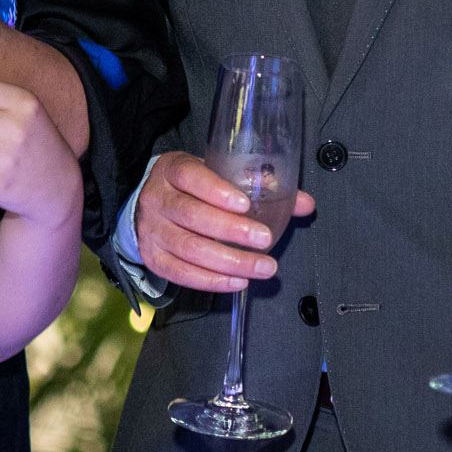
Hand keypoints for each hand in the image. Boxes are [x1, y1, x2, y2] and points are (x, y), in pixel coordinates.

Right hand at [132, 151, 315, 294]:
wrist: (148, 205)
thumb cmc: (190, 189)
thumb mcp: (216, 174)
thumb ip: (258, 186)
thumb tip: (304, 203)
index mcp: (173, 170)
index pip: (189, 176)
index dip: (216, 191)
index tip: (244, 205)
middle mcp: (157, 199)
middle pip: (191, 215)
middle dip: (231, 231)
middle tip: (265, 240)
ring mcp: (151, 231)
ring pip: (189, 249)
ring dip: (229, 262)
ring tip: (262, 267)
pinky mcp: (152, 258)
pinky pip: (181, 274)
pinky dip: (212, 281)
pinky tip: (238, 281)